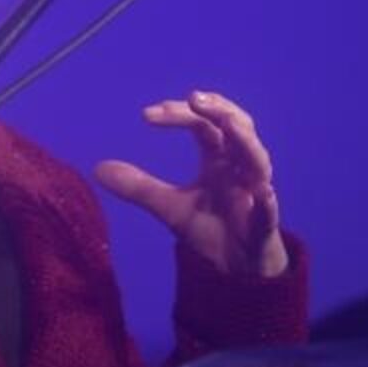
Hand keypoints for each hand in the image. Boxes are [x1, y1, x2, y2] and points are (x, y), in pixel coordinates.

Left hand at [94, 90, 287, 276]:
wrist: (235, 269)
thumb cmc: (210, 228)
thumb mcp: (169, 207)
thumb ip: (139, 187)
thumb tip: (98, 168)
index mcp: (219, 160)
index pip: (204, 125)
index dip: (180, 114)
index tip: (148, 114)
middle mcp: (240, 169)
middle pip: (238, 128)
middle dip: (219, 109)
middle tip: (193, 98)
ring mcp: (256, 194)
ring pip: (258, 161)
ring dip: (246, 142)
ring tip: (228, 125)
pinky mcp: (264, 226)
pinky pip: (269, 213)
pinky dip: (267, 204)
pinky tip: (263, 195)